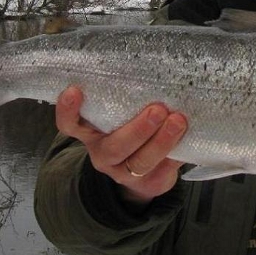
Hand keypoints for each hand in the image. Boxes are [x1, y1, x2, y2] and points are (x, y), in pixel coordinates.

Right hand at [56, 86, 187, 204]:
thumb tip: (151, 71)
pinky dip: (177, 153)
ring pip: (141, 162)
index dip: (68, 110)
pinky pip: (163, 170)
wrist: (144, 171)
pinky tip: (187, 138)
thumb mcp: (121, 114)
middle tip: (158, 110)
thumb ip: (127, 99)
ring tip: (178, 121)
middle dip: (138, 129)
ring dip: (162, 141)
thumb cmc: (131, 127)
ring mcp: (125, 172)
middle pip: (114, 147)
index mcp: (90, 132)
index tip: (75, 90)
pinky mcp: (149, 183)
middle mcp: (103, 154)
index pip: (70, 124)